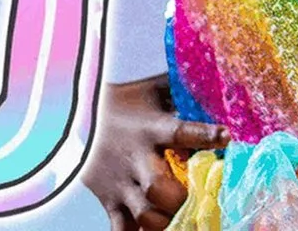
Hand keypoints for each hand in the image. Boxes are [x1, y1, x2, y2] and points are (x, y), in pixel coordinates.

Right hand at [81, 76, 225, 230]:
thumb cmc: (119, 104)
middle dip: (181, 199)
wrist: (71, 114)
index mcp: (150, 129)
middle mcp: (135, 158)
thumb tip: (216, 82)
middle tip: (197, 200)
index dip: (204, 135)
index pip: (179, 131)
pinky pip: (121, 229)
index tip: (226, 135)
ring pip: (145, 214)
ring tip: (179, 220)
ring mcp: (120, 182)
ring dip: (166, 221)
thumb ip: (181, 89)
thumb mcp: (149, 91)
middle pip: (157, 188)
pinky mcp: (109, 199)